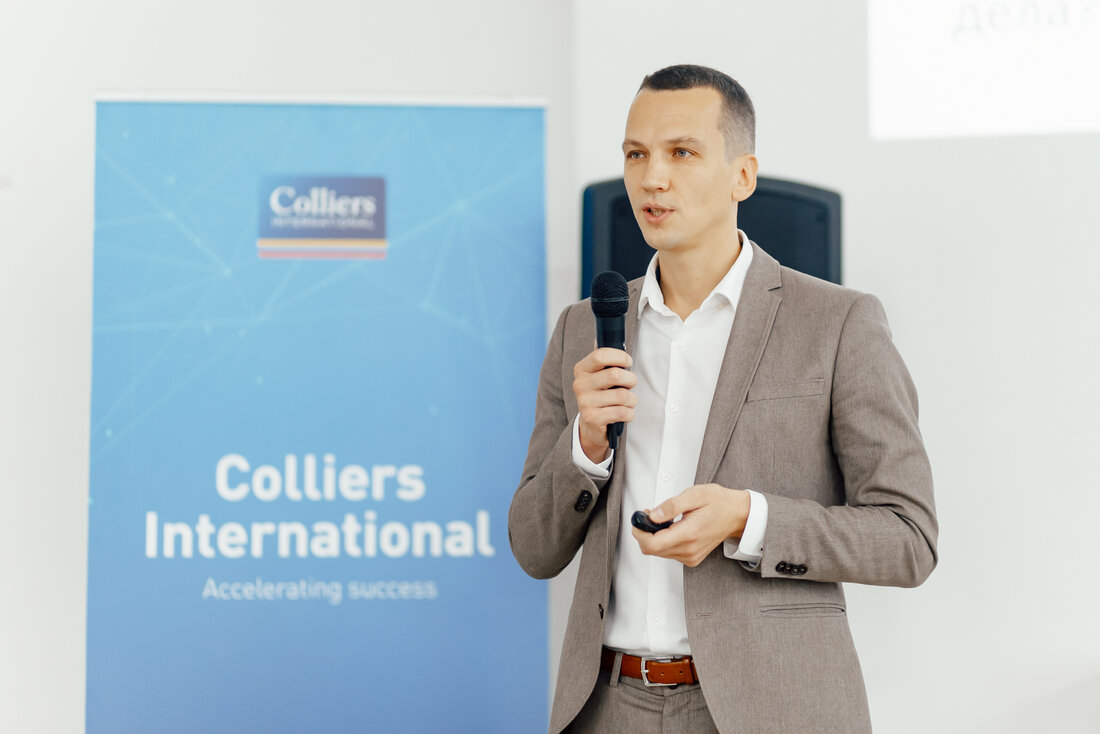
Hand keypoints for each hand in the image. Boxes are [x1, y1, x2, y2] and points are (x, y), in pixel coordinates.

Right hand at [572, 347, 636, 462]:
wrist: (591, 426)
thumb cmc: (602, 395)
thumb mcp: (599, 376)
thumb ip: (603, 359)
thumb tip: (600, 336)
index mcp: (581, 369)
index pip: (600, 355)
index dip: (620, 356)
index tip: (628, 362)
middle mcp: (579, 384)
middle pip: (615, 375)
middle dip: (631, 380)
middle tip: (630, 384)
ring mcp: (584, 402)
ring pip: (622, 395)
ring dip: (632, 400)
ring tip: (628, 402)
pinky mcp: (592, 418)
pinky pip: (622, 412)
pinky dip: (629, 413)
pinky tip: (625, 413)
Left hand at [632, 484, 750, 566]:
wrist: (737, 515)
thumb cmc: (719, 503)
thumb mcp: (695, 495)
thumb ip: (671, 506)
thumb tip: (653, 516)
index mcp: (689, 534)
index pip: (652, 544)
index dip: (639, 532)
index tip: (640, 518)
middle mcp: (689, 550)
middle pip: (652, 550)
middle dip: (645, 531)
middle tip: (651, 514)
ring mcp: (690, 556)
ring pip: (658, 552)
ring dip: (654, 536)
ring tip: (663, 518)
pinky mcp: (691, 559)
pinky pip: (668, 553)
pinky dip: (664, 541)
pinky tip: (672, 528)